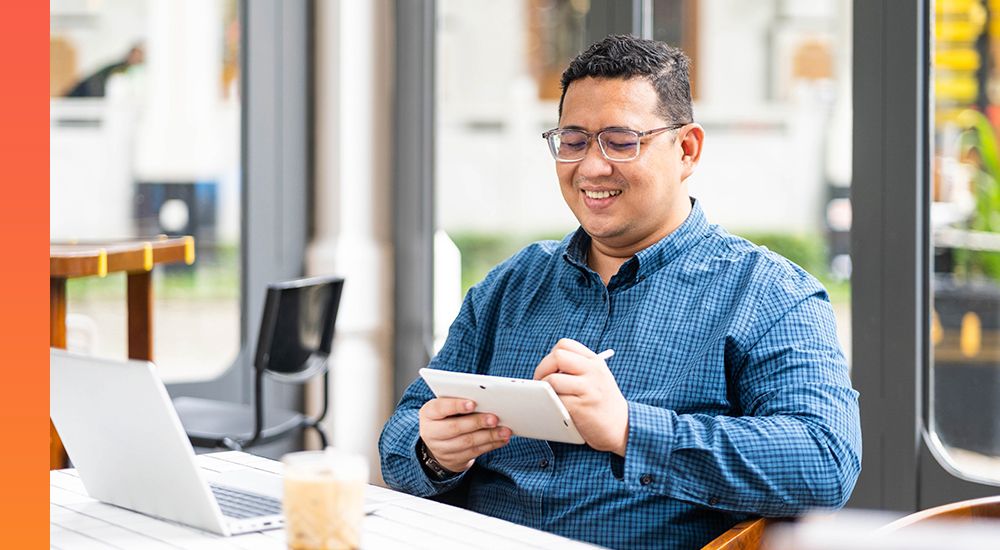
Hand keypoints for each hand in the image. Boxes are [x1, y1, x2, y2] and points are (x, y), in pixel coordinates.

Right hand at [418, 397, 511, 472]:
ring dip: (489, 436)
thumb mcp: (444, 407)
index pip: (440, 408)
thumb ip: (458, 402)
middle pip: (455, 428)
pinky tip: (502, 439)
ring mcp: (442, 449)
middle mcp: (431, 432)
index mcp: (428, 413)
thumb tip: (486, 399)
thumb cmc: (445, 417)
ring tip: (505, 430)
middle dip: (477, 422)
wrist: (437, 444)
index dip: (456, 406)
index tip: (473, 403)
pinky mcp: (454, 460)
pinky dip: (491, 445)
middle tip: (495, 418)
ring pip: (467, 442)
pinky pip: (475, 452)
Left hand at [533, 338, 628, 455]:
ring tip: (547, 396)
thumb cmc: (603, 404)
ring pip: (552, 379)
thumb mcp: (597, 378)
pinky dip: (549, 403)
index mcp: (595, 362)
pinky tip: (554, 407)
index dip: (551, 355)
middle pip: (557, 357)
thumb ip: (577, 367)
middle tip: (540, 382)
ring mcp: (588, 389)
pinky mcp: (581, 407)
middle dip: (542, 369)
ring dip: (543, 389)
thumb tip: (546, 366)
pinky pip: (555, 400)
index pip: (565, 344)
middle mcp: (593, 371)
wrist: (622, 428)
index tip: (548, 368)